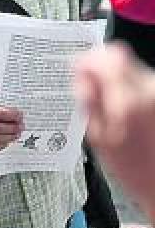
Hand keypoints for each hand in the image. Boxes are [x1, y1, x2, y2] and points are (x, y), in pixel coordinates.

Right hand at [75, 43, 154, 216]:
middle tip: (92, 96)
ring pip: (132, 69)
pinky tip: (127, 114)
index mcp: (129, 100)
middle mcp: (151, 91)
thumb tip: (82, 77)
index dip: (89, 60)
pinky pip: (142, 83)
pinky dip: (129, 91)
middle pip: (121, 60)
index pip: (109, 57)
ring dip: (117, 82)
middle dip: (102, 73)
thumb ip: (89, 101)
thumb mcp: (98, 138)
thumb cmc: (134, 170)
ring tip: (111, 110)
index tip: (79, 73)